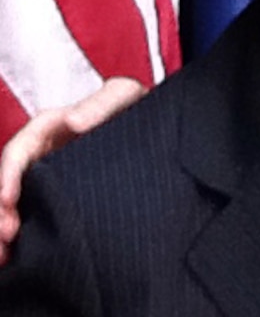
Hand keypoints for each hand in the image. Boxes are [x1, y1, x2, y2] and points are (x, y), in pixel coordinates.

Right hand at [0, 77, 146, 264]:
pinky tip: (16, 257)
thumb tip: (74, 121)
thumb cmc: (130, 106)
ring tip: (5, 256)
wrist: (151, 125)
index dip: (7, 175)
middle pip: (8, 183)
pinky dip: (21, 238)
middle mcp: (40, 153)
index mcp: (49, 128)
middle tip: (7, 236)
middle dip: (2, 211)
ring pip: (14, 204)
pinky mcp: (55, 195)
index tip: (8, 199)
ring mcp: (45, 175)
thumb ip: (101, 104)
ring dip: (5, 228)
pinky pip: (31, 215)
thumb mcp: (121, 96)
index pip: (18, 152)